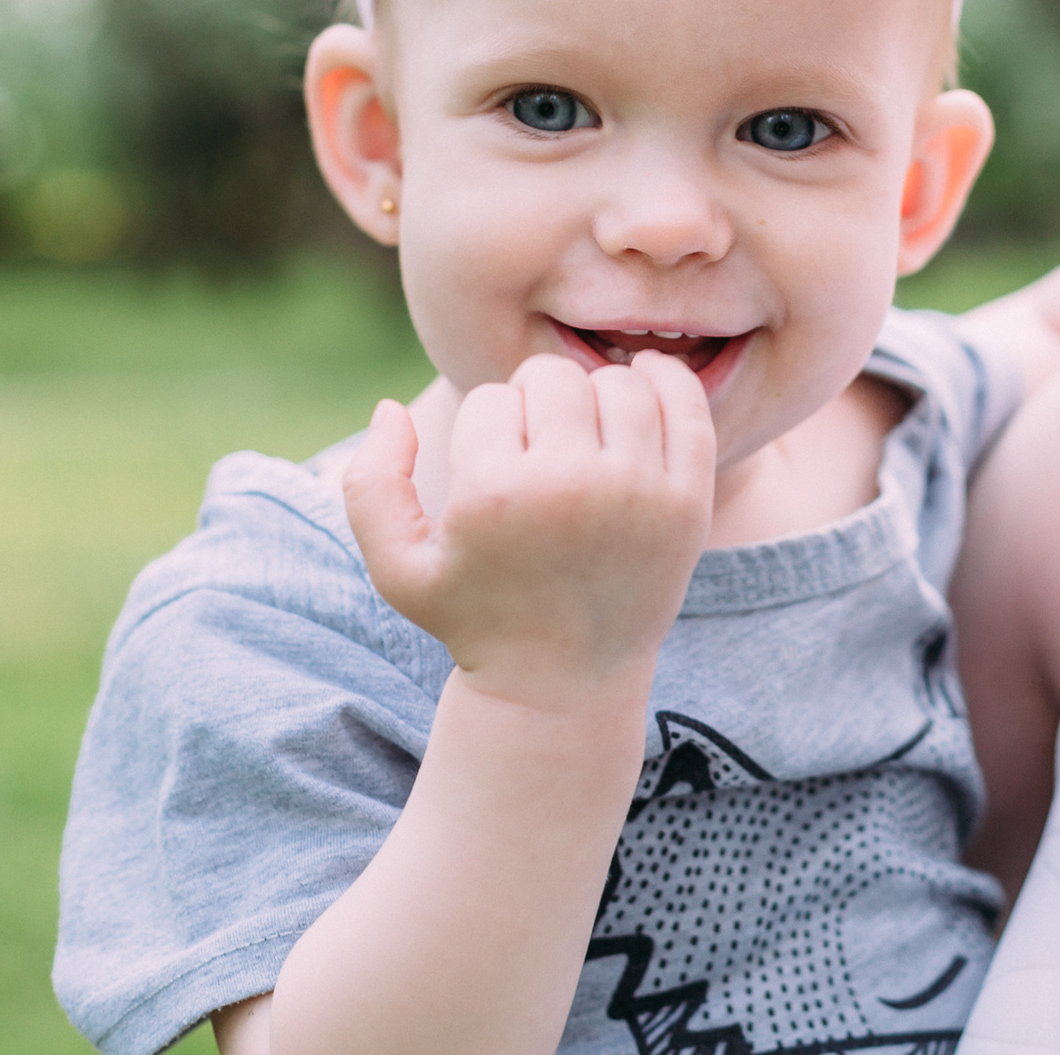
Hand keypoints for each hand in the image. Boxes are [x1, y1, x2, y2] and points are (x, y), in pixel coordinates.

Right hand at [341, 352, 715, 713]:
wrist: (564, 680)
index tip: (494, 469)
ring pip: (618, 382)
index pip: (492, 398)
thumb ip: (371, 484)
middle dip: (537, 400)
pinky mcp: (688, 502)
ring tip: (583, 432)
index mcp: (496, 496)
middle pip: (554, 378)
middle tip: (538, 444)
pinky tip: (643, 384)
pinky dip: (665, 380)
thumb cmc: (476, 615)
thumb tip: (391, 407)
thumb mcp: (398, 568)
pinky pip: (686, 404)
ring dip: (595, 394)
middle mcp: (572, 487)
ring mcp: (639, 493)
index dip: (487, 426)